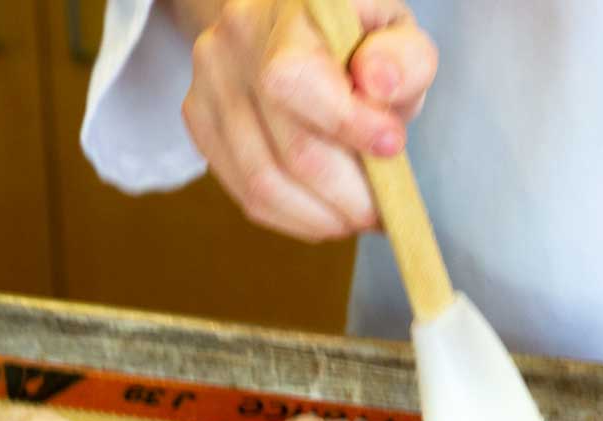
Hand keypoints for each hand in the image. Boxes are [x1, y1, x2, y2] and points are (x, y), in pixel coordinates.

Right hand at [178, 0, 436, 241]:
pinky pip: (246, 194)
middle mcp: (237, 38)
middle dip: (347, 194)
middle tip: (381, 210)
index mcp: (287, 7)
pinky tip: (324, 211)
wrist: (299, 30)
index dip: (347, 124)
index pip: (296, 78)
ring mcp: (208, 81)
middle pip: (288, 147)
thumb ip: (404, 58)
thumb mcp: (397, 36)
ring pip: (262, 183)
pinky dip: (294, 217)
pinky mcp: (198, 119)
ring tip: (356, 216)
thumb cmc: (357, 41)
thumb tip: (378, 85)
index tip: (392, 147)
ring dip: (322, 216)